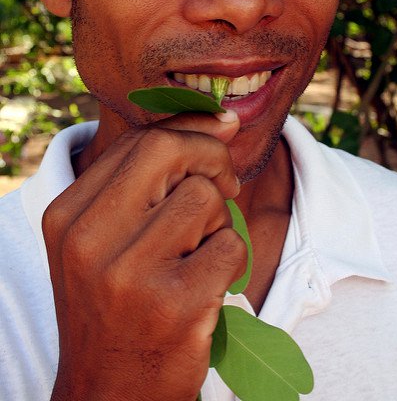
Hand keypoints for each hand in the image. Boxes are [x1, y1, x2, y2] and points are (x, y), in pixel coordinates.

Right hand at [43, 113, 245, 400]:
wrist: (107, 396)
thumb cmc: (113, 306)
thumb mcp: (104, 240)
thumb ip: (149, 179)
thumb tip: (223, 121)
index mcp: (67, 216)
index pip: (140, 141)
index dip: (191, 131)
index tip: (219, 137)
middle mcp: (90, 240)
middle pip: (169, 151)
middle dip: (212, 156)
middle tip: (225, 182)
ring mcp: (130, 274)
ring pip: (206, 197)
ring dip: (218, 221)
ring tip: (197, 251)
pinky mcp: (175, 306)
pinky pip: (230, 245)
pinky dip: (230, 259)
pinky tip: (207, 283)